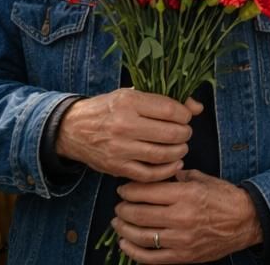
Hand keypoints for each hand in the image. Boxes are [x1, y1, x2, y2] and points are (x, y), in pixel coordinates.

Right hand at [54, 89, 201, 181]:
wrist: (72, 129)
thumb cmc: (107, 109)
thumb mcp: (131, 95)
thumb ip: (165, 99)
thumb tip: (197, 108)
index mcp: (129, 102)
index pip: (170, 110)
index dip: (184, 115)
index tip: (185, 117)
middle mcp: (124, 125)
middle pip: (170, 133)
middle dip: (184, 134)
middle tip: (184, 133)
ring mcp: (120, 148)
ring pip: (162, 154)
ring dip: (179, 152)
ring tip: (180, 147)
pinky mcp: (116, 167)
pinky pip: (149, 174)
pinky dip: (166, 171)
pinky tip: (173, 164)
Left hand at [112, 170, 263, 263]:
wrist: (246, 221)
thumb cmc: (225, 197)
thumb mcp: (203, 179)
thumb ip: (179, 177)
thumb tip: (159, 174)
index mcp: (186, 195)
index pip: (146, 192)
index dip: (128, 190)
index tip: (122, 189)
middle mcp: (181, 217)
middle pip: (138, 214)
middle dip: (123, 209)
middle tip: (119, 206)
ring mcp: (180, 240)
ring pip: (140, 236)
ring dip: (123, 229)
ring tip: (118, 223)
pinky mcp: (182, 256)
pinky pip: (150, 258)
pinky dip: (133, 251)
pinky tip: (125, 244)